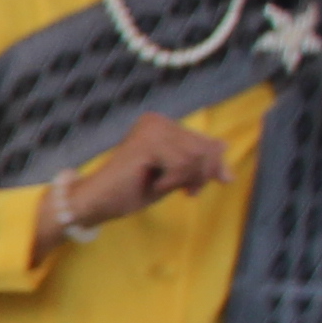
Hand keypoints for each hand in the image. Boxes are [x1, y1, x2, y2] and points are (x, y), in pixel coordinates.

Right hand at [48, 112, 232, 240]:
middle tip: (187, 192)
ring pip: (196, 158)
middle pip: (205, 149)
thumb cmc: (132, 190)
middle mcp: (156, 120)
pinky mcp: (147, 143)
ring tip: (162, 187)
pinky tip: (154, 185)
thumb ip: (198, 161)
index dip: (211, 168)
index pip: (206, 142)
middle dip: (202, 175)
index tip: (194, 188)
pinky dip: (173, 182)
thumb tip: (225, 146)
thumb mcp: (174, 176)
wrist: (96, 202)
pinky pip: (182, 165)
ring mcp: (150, 129)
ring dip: (184, 180)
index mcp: (161, 124)